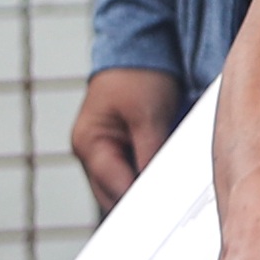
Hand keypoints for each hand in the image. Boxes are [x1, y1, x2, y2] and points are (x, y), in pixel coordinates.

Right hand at [73, 66, 181, 209]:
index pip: (115, 187)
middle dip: (140, 202)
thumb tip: (157, 188)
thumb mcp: (148, 115)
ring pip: (122, 189)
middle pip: (114, 196)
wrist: (140, 47)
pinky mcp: (117, 150)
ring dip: (143, 191)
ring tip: (170, 193)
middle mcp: (89, 153)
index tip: (166, 211)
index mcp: (88, 143)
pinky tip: (165, 180)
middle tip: (171, 209)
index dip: (141, 202)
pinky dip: (146, 179)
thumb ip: (150, 154)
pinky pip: (131, 175)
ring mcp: (101, 153)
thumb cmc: (138, 74)